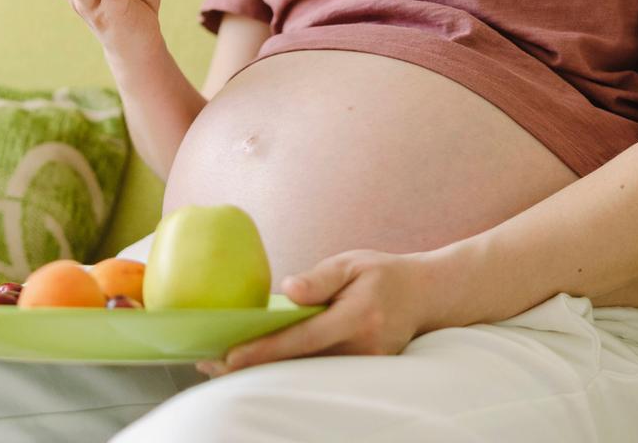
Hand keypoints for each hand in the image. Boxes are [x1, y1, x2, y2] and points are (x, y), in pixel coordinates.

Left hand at [195, 249, 440, 377]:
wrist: (427, 296)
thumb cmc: (385, 274)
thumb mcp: (352, 263)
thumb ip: (321, 277)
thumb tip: (288, 289)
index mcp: (358, 316)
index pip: (302, 339)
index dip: (264, 351)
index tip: (230, 356)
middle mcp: (362, 347)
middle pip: (299, 366)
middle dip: (254, 368)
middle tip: (210, 364)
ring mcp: (365, 366)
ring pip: (306, 374)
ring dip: (266, 372)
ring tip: (223, 366)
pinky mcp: (363, 373)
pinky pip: (318, 374)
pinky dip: (287, 371)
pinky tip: (258, 365)